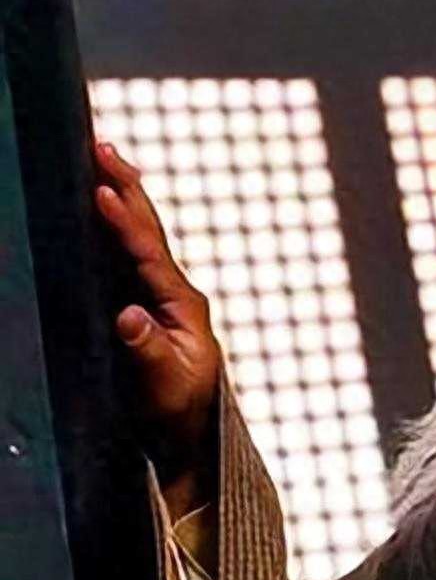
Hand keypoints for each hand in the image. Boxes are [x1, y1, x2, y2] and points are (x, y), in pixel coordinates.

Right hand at [94, 142, 221, 517]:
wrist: (189, 433)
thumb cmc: (177, 411)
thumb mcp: (163, 386)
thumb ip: (147, 351)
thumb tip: (128, 315)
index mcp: (183, 304)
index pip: (149, 253)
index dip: (125, 221)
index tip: (104, 190)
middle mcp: (176, 291)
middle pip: (149, 230)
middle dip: (127, 187)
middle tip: (103, 146)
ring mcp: (165, 295)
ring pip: (143, 235)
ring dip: (125, 196)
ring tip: (105, 159)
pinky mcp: (151, 303)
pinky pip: (134, 253)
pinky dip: (120, 224)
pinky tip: (107, 205)